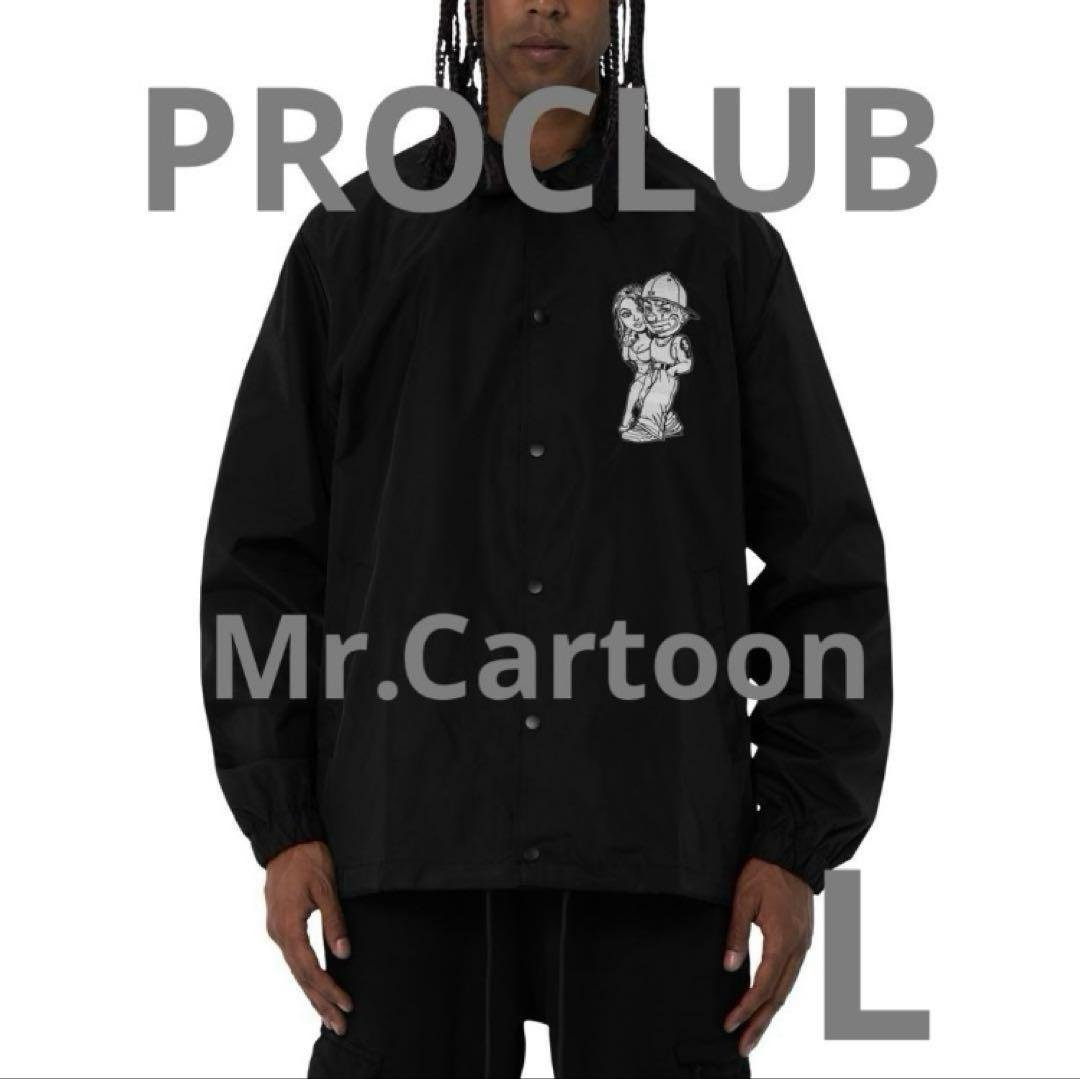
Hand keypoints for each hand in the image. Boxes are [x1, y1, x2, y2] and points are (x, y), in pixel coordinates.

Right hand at [265, 841, 352, 1034]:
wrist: (286, 841)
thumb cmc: (309, 860)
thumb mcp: (326, 888)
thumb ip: (334, 921)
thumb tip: (343, 954)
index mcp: (288, 927)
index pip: (310, 968)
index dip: (329, 989)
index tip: (347, 1004)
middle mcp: (278, 934)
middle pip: (300, 977)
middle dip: (321, 1003)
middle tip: (340, 1025)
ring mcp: (276, 931)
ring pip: (295, 971)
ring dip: (313, 994)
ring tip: (330, 1017)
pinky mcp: (280, 926)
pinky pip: (293, 959)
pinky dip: (305, 977)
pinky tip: (315, 989)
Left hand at [722, 857, 813, 1056]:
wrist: (792, 853)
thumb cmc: (765, 872)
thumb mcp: (743, 899)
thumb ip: (736, 934)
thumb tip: (729, 968)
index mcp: (783, 940)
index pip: (763, 986)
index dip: (746, 1008)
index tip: (730, 1024)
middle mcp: (798, 948)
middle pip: (779, 996)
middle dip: (760, 1023)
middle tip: (743, 1046)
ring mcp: (804, 945)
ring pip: (788, 988)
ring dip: (770, 1012)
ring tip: (754, 1032)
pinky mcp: (804, 939)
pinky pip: (792, 974)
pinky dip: (780, 993)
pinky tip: (769, 1002)